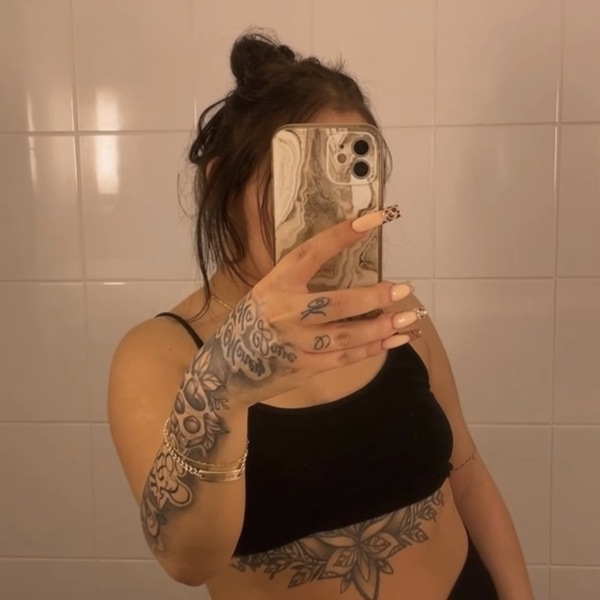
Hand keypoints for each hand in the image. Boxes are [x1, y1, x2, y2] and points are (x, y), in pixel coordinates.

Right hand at [198, 206, 422, 406]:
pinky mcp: (304, 368)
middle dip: (373, 297)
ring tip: (408, 319)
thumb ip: (296, 281)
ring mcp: (295, 344)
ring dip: (380, 327)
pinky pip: (344, 357)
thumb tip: (343, 263)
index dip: (343, 235)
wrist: (224, 372)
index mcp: (274, 285)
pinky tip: (392, 341)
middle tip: (403, 289)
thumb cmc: (248, 325)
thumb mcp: (264, 293)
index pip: (312, 253)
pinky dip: (371, 349)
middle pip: (337, 303)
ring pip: (346, 335)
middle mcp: (284, 313)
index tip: (374, 219)